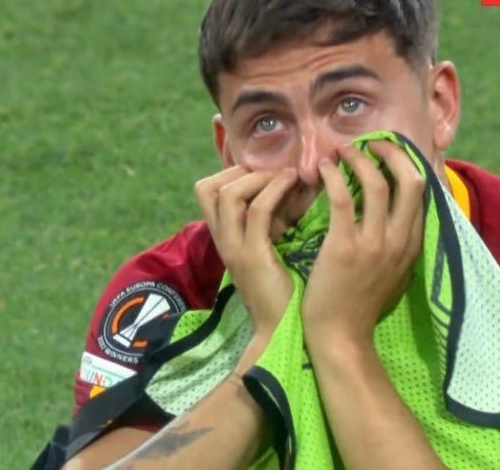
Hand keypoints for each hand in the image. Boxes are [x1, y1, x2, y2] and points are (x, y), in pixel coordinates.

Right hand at [194, 166, 297, 339]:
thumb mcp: (271, 246)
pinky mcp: (252, 256)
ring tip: (287, 175)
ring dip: (259, 177)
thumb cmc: (284, 290)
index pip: (206, 192)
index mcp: (224, 237)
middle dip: (239, 170)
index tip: (264, 173)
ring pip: (228, 194)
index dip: (230, 173)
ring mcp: (234, 248)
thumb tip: (291, 182)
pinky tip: (294, 185)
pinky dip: (275, 190)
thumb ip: (272, 219)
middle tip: (273, 171)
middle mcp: (222, 240)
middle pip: (205, 188)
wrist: (283, 329)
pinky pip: (257, 210)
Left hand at [301, 141, 425, 346]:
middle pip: (411, 181)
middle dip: (391, 154)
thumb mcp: (391, 273)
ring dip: (358, 159)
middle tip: (369, 144)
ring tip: (340, 151)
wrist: (341, 337)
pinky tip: (320, 169)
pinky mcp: (344, 247)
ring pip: (376, 184)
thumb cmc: (358, 306)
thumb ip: (396, 245)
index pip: (421, 193)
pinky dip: (333, 176)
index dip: (406, 165)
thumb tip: (392, 218)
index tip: (386, 153)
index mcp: (412, 246)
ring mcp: (374, 244)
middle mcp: (400, 241)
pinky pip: (341, 198)